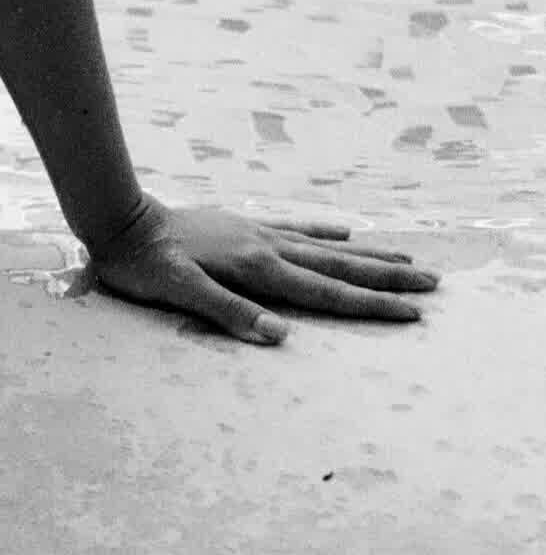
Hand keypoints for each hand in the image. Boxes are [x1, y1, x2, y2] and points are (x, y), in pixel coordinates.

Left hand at [82, 194, 438, 345]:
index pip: (326, 294)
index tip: (413, 313)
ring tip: (407, 257)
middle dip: (388, 278)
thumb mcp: (178, 293)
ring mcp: (257, 233)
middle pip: (340, 267)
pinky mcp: (242, 225)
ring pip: (326, 247)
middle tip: (434, 284)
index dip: (371, 306)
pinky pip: (296, 229)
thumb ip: (227, 312)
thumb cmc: (144, 264)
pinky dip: (325, 233)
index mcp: (257, 268)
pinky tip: (344, 233)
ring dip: (368, 255)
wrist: (119, 218)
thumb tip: (279, 336)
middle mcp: (266, 246)